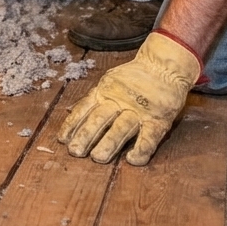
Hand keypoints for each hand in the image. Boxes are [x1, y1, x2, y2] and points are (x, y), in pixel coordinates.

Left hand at [57, 32, 199, 164]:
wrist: (164, 66)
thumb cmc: (134, 78)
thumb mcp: (110, 81)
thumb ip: (95, 97)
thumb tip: (71, 113)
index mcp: (105, 91)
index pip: (85, 108)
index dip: (72, 124)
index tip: (62, 140)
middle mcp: (120, 100)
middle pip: (100, 119)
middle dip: (86, 135)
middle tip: (75, 152)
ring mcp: (140, 110)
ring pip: (121, 128)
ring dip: (108, 143)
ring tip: (97, 158)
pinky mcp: (159, 120)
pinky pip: (149, 137)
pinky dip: (141, 149)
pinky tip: (132, 159)